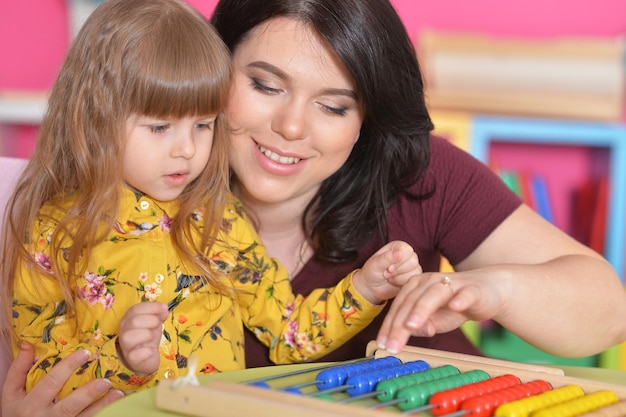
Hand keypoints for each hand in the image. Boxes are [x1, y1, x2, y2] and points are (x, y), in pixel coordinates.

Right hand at [2, 343, 123, 416]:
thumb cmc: (15, 414)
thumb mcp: (10, 394)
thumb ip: (18, 370)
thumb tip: (27, 344)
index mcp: (30, 404)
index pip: (51, 383)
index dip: (67, 367)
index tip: (85, 353)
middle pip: (69, 405)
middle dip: (88, 393)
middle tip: (106, 380)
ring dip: (101, 406)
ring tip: (117, 393)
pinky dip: (101, 415)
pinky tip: (115, 408)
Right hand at [117, 302, 167, 374]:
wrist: (147, 357)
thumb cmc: (148, 337)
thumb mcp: (154, 323)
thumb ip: (158, 314)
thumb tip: (164, 309)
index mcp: (128, 319)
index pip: (135, 309)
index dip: (151, 307)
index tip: (165, 308)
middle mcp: (124, 331)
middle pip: (133, 321)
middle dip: (150, 320)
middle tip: (158, 324)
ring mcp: (126, 346)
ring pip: (128, 337)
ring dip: (146, 334)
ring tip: (153, 337)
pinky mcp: (131, 359)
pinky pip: (134, 355)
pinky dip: (145, 352)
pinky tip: (152, 350)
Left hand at [352, 240, 420, 304]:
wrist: (371, 287)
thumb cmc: (372, 272)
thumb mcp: (376, 264)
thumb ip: (387, 257)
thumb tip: (400, 252)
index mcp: (397, 246)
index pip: (407, 249)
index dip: (398, 260)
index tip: (387, 266)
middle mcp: (406, 254)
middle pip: (413, 261)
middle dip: (398, 270)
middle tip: (387, 272)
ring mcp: (410, 266)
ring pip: (416, 271)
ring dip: (399, 277)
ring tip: (389, 277)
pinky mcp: (412, 276)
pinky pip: (414, 279)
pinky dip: (402, 282)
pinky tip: (394, 282)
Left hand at [376, 270, 505, 352]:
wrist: (488, 291)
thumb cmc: (456, 306)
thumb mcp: (436, 320)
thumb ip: (422, 326)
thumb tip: (413, 330)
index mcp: (416, 287)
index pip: (399, 308)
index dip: (389, 327)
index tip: (383, 345)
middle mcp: (429, 281)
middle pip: (411, 302)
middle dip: (400, 326)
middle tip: (392, 346)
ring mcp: (451, 283)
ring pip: (433, 295)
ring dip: (421, 310)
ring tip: (411, 326)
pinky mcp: (472, 289)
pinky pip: (465, 294)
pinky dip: (460, 300)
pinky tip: (455, 307)